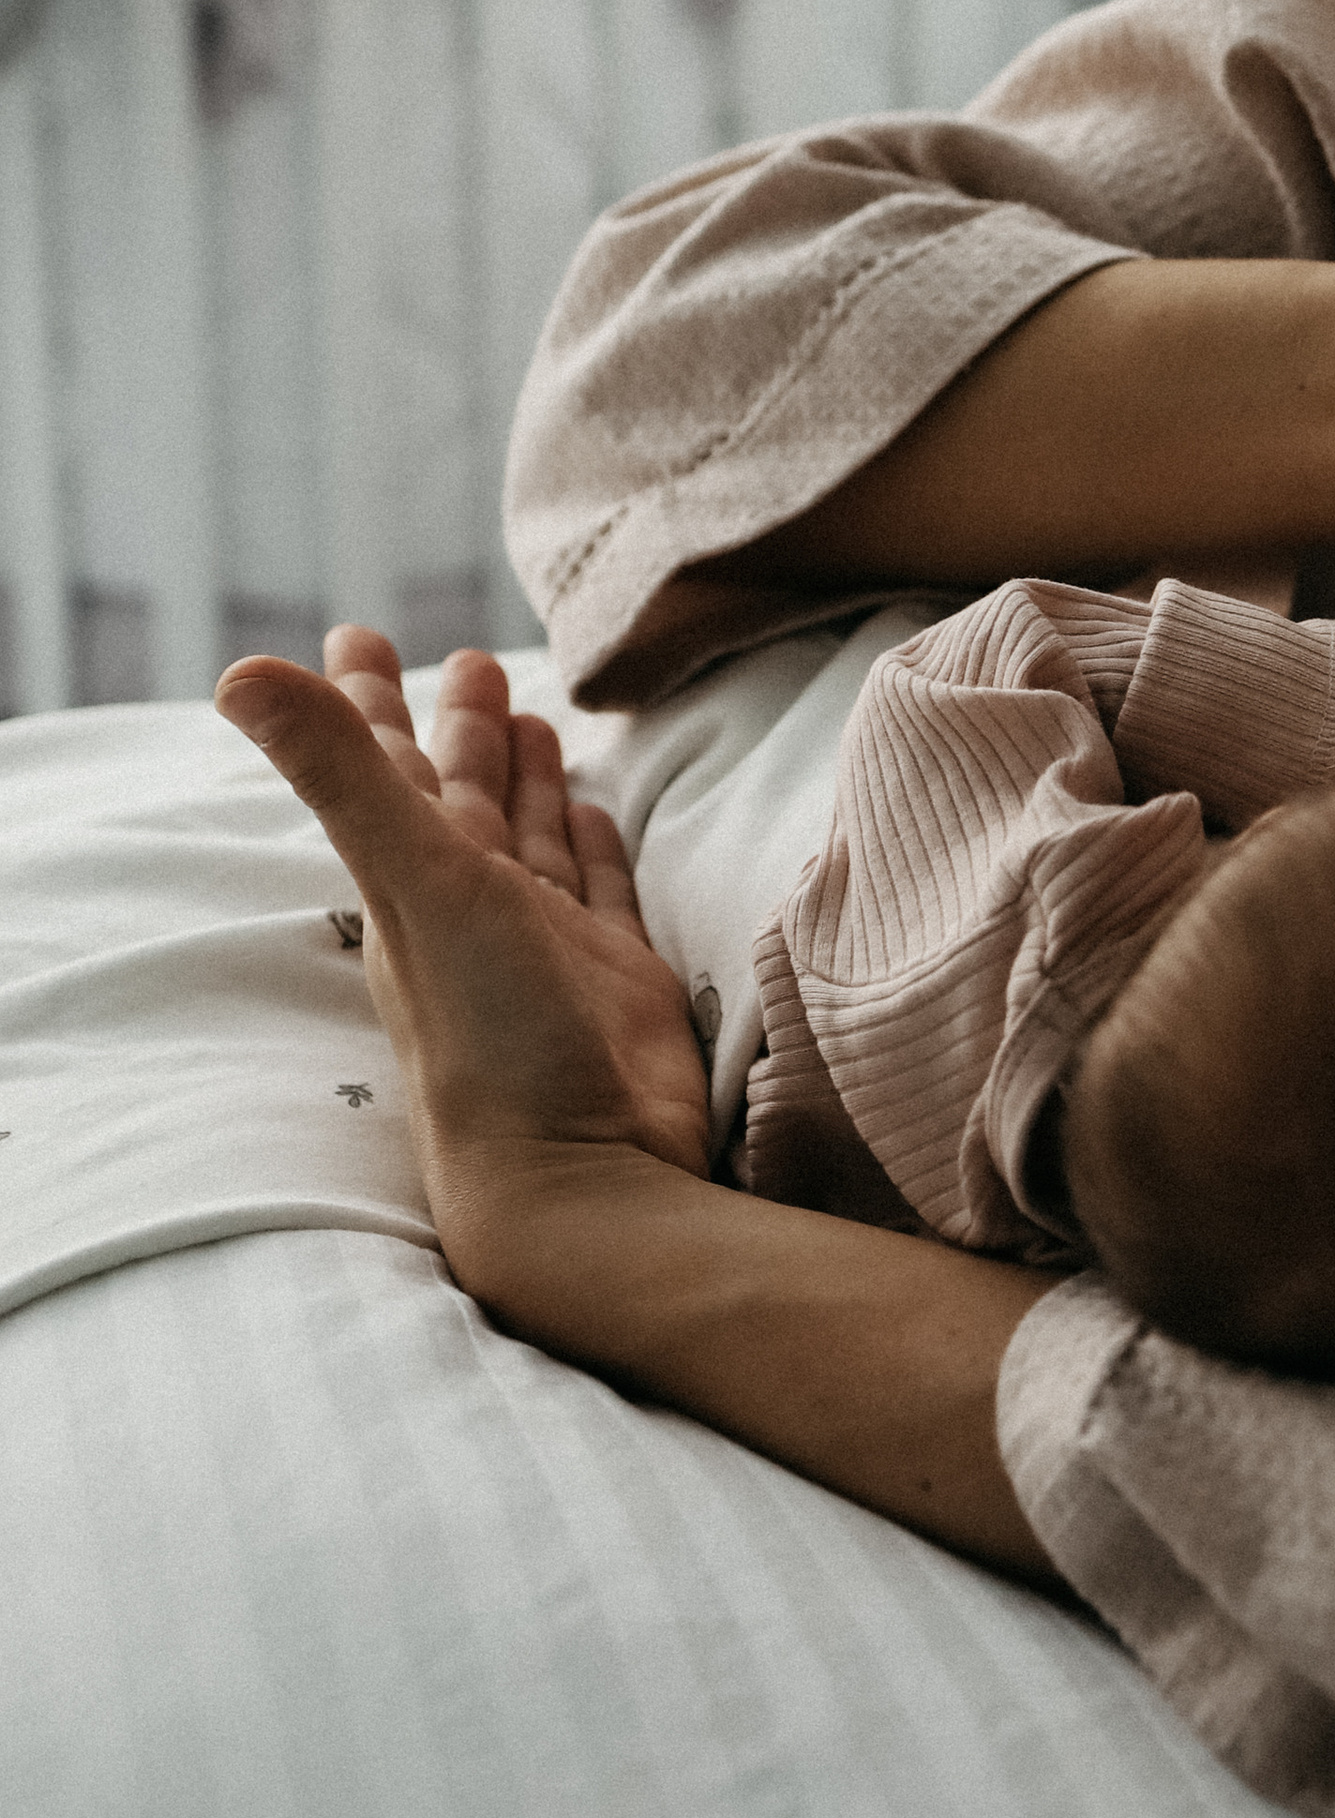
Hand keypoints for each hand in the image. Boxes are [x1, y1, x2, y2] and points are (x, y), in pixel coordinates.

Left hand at [215, 627, 710, 1276]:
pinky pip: (597, 893)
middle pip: (460, 797)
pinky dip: (589, 846)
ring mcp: (544, 948)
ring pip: (527, 841)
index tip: (357, 638)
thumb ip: (339, 774)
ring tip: (532, 716)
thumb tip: (237, 671)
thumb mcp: (414, 884)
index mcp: (415, 886)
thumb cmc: (490, 1040)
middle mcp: (472, 912)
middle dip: (459, 726)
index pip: (385, 770)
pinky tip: (591, 812)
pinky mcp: (614, 979)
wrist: (580, 1179)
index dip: (367, 703)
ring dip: (525, 779)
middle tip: (470, 659)